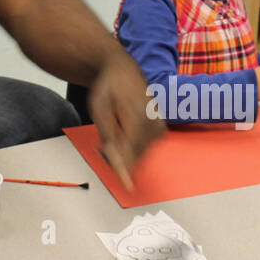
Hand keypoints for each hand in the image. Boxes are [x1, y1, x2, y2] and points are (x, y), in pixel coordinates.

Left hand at [87, 50, 164, 189]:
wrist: (123, 71)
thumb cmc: (109, 89)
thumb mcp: (99, 109)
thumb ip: (109, 136)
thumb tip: (116, 160)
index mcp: (138, 114)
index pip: (131, 149)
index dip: (126, 168)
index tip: (128, 187)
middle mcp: (153, 121)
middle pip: (136, 154)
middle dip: (118, 157)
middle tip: (101, 147)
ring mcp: (159, 126)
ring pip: (140, 154)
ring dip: (124, 153)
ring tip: (111, 135)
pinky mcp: (160, 131)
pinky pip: (144, 149)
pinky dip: (132, 149)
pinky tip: (122, 135)